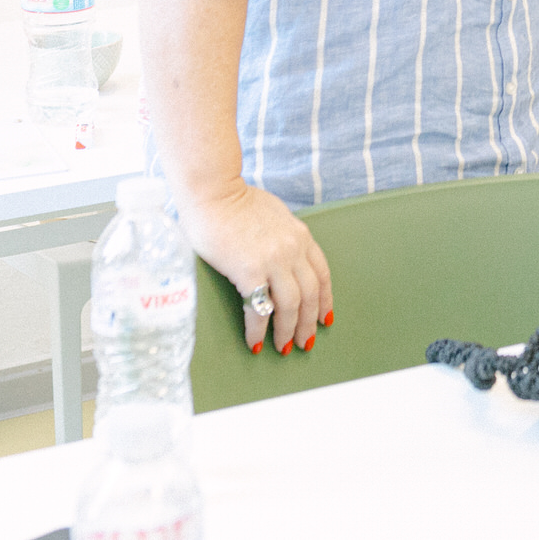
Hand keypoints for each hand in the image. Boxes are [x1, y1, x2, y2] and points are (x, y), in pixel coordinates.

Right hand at [176, 179, 333, 354]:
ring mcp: (273, 261)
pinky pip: (259, 309)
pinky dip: (259, 330)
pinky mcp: (249, 271)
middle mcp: (293, 249)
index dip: (325, 299)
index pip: (322, 274)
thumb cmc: (236, 201)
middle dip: (309, 323)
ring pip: (291, 306)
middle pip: (310, 295)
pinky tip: (256, 343)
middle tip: (306, 343)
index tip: (326, 317)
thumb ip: (284, 235)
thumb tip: (284, 252)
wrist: (212, 191)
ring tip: (284, 348)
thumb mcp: (274, 214)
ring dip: (289, 331)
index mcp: (300, 235)